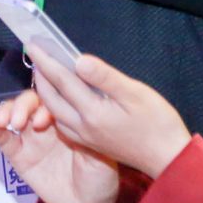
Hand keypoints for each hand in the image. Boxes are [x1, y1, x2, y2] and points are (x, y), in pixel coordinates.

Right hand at [0, 91, 121, 202]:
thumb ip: (88, 133)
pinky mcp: (20, 156)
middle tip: (20, 120)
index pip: (53, 96)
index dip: (45, 101)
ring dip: (6, 113)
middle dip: (22, 106)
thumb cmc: (100, 173)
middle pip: (30, 101)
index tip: (44, 118)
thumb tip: (81, 111)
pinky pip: (5, 141)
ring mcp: (32, 138)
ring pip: (14, 115)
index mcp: (68, 116)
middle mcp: (48, 122)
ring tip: (3, 123)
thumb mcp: (100, 151)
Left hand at [28, 51, 192, 179]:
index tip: (34, 44)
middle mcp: (84, 126)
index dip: (46, 60)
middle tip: (35, 55)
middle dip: (41, 75)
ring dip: (46, 92)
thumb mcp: (135, 93)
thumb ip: (105, 77)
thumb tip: (79, 61)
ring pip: (56, 112)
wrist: (167, 158)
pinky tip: (61, 100)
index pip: (62, 81)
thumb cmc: (157, 123)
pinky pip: (64, 124)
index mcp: (93, 112)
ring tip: (45, 73)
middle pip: (52, 98)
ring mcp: (86, 137)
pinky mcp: (91, 143)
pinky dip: (56, 108)